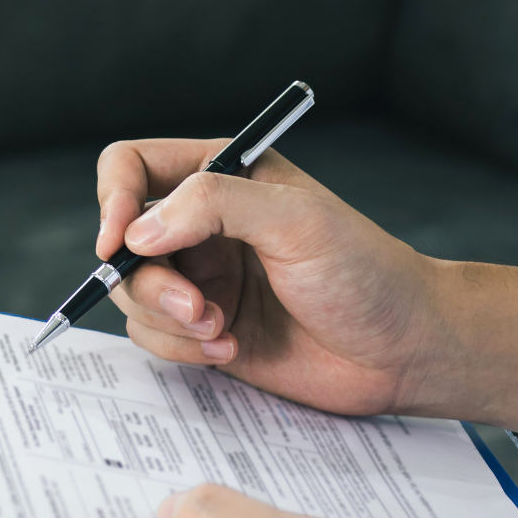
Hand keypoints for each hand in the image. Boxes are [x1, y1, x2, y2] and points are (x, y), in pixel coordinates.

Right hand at [95, 138, 517, 429]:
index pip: (132, 166)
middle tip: (197, 307)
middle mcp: (202, 224)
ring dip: (168, 319)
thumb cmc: (368, 274)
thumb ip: (214, 204)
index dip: (113, 200)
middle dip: (150, 281)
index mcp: (222, 175)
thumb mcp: (297, 220)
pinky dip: (181, 348)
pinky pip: (153, 336)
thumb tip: (137, 230)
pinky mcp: (204, 327)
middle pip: (123, 240)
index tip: (120, 242)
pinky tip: (230, 349)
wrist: (404, 351)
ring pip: (132, 293)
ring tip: (221, 330)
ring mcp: (201, 277)